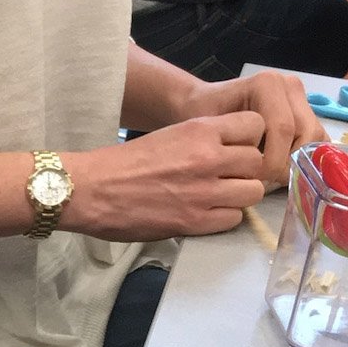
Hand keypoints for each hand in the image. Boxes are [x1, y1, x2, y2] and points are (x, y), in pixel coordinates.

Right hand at [67, 112, 267, 239]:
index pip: (255, 126)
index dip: (249, 140)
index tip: (235, 149)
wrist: (90, 189)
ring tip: (217, 199)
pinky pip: (233, 219)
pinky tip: (204, 214)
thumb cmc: (122, 164)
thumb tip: (229, 155)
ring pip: (253, 192)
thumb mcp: (169, 136)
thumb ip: (202, 142)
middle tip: (226, 179)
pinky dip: (223, 218)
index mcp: (200, 130)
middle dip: (245, 171)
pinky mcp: (195, 220)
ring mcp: (204, 191)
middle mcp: (208, 157)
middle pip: (257, 162)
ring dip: (239, 197)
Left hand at [178, 70, 323, 188]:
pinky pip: (317, 139)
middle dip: (287, 163)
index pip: (283, 129)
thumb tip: (258, 178)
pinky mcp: (306, 111)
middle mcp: (288, 86)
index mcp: (267, 84)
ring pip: (315, 137)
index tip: (254, 178)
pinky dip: (304, 158)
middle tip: (265, 182)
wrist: (203, 102)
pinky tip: (282, 169)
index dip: (273, 160)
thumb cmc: (202, 116)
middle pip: (304, 133)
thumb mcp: (210, 130)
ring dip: (296, 161)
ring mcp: (300, 98)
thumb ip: (236, 146)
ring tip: (271, 176)